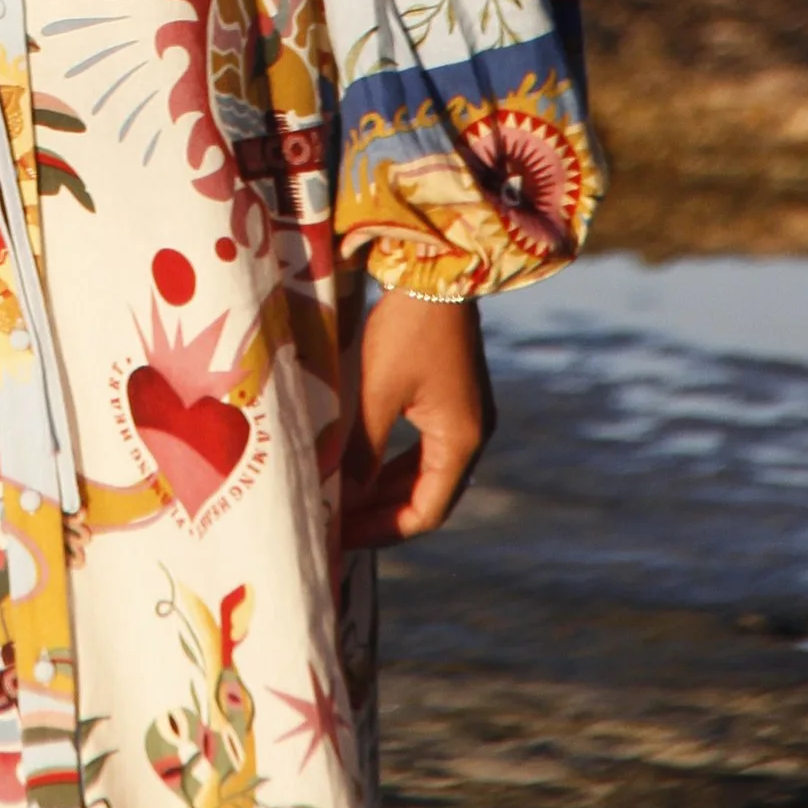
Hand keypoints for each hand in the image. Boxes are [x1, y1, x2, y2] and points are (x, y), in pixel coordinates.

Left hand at [340, 290, 494, 551]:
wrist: (437, 269)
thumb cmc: (407, 330)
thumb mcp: (377, 391)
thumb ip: (362, 449)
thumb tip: (344, 498)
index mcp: (460, 442)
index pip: (426, 512)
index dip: (383, 530)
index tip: (343, 539)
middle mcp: (470, 436)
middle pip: (428, 496)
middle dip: (382, 513)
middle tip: (336, 525)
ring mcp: (465, 416)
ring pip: (425, 472)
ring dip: (386, 489)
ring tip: (343, 502)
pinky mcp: (452, 397)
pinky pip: (424, 447)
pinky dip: (394, 462)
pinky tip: (363, 465)